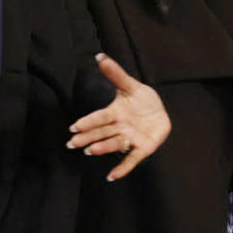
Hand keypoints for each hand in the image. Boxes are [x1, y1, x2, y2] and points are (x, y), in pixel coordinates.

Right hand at [66, 54, 170, 181]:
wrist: (160, 113)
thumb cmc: (142, 100)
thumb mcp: (131, 86)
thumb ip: (115, 74)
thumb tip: (100, 56)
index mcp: (116, 112)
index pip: (100, 117)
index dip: (88, 121)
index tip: (75, 126)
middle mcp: (120, 127)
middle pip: (102, 132)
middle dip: (87, 137)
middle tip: (72, 143)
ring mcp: (130, 138)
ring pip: (114, 143)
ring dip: (102, 147)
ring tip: (90, 151)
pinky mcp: (142, 148)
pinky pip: (131, 159)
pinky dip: (123, 168)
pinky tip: (112, 176)